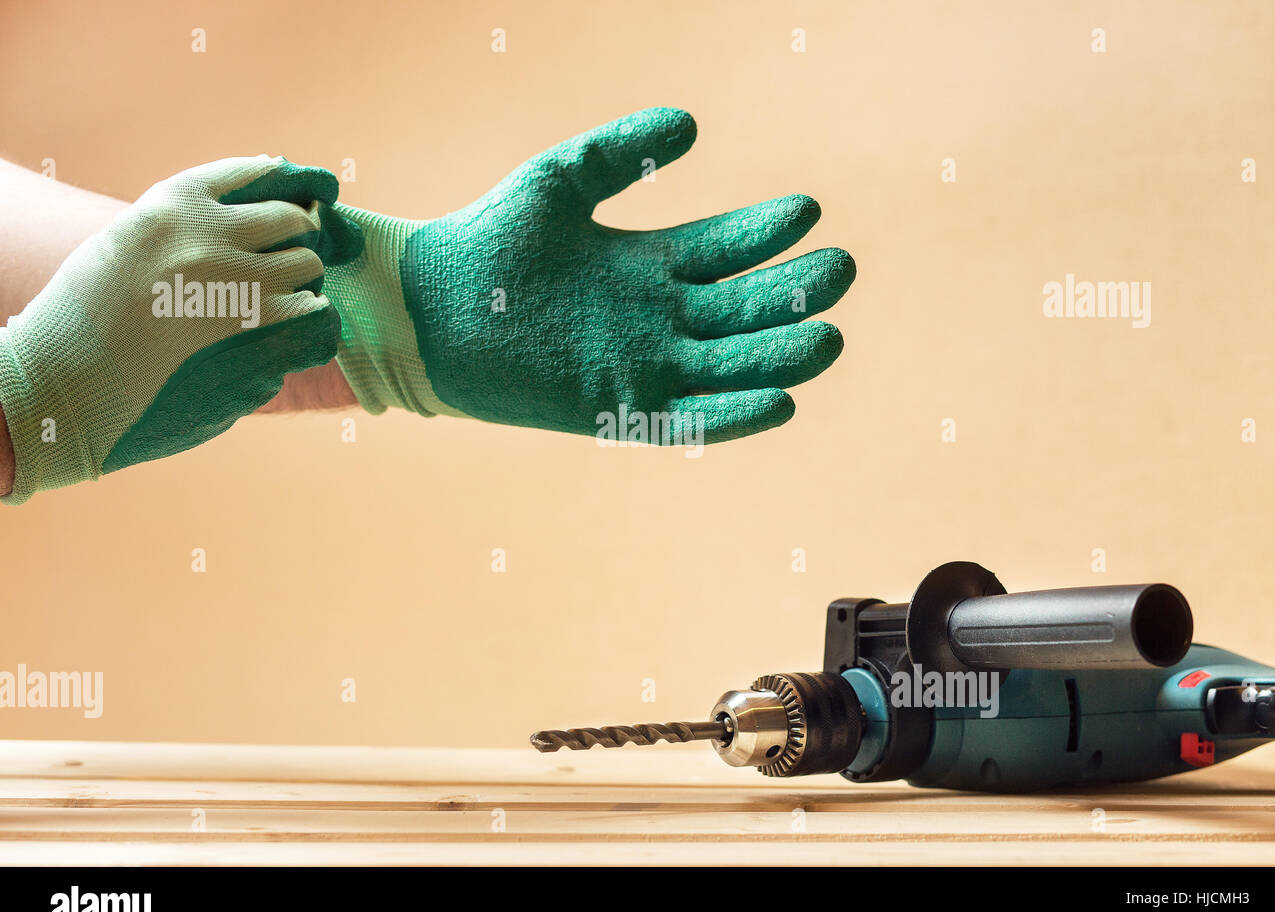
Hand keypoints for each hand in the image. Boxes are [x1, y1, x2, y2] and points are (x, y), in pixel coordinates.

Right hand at [0, 155, 360, 501]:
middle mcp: (211, 232)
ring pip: (308, 265)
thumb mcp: (128, 242)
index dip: (281, 186)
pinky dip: (309, 322)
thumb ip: (183, 229)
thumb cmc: (90, 317)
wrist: (67, 378)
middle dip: (294, 239)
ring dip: (302, 282)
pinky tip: (289, 333)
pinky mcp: (259, 330)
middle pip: (291, 219)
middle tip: (283, 263)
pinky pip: (312, 314)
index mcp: (175, 201)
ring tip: (280, 303)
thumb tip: (246, 221)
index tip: (296, 195)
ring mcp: (239, 279)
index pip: (254, 172)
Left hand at [326, 108, 854, 443]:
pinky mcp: (616, 406)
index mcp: (648, 266)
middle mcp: (654, 319)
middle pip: (742, 310)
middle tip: (841, 269)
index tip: (806, 210)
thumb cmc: (487, 241)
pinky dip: (731, 415)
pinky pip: (687, 417)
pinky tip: (780, 403)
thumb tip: (692, 124)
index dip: (766, 233)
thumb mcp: (559, 182)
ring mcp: (639, 365)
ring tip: (830, 338)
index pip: (726, 251)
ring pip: (728, 365)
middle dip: (792, 293)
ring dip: (779, 356)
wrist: (427, 306)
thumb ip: (622, 154)